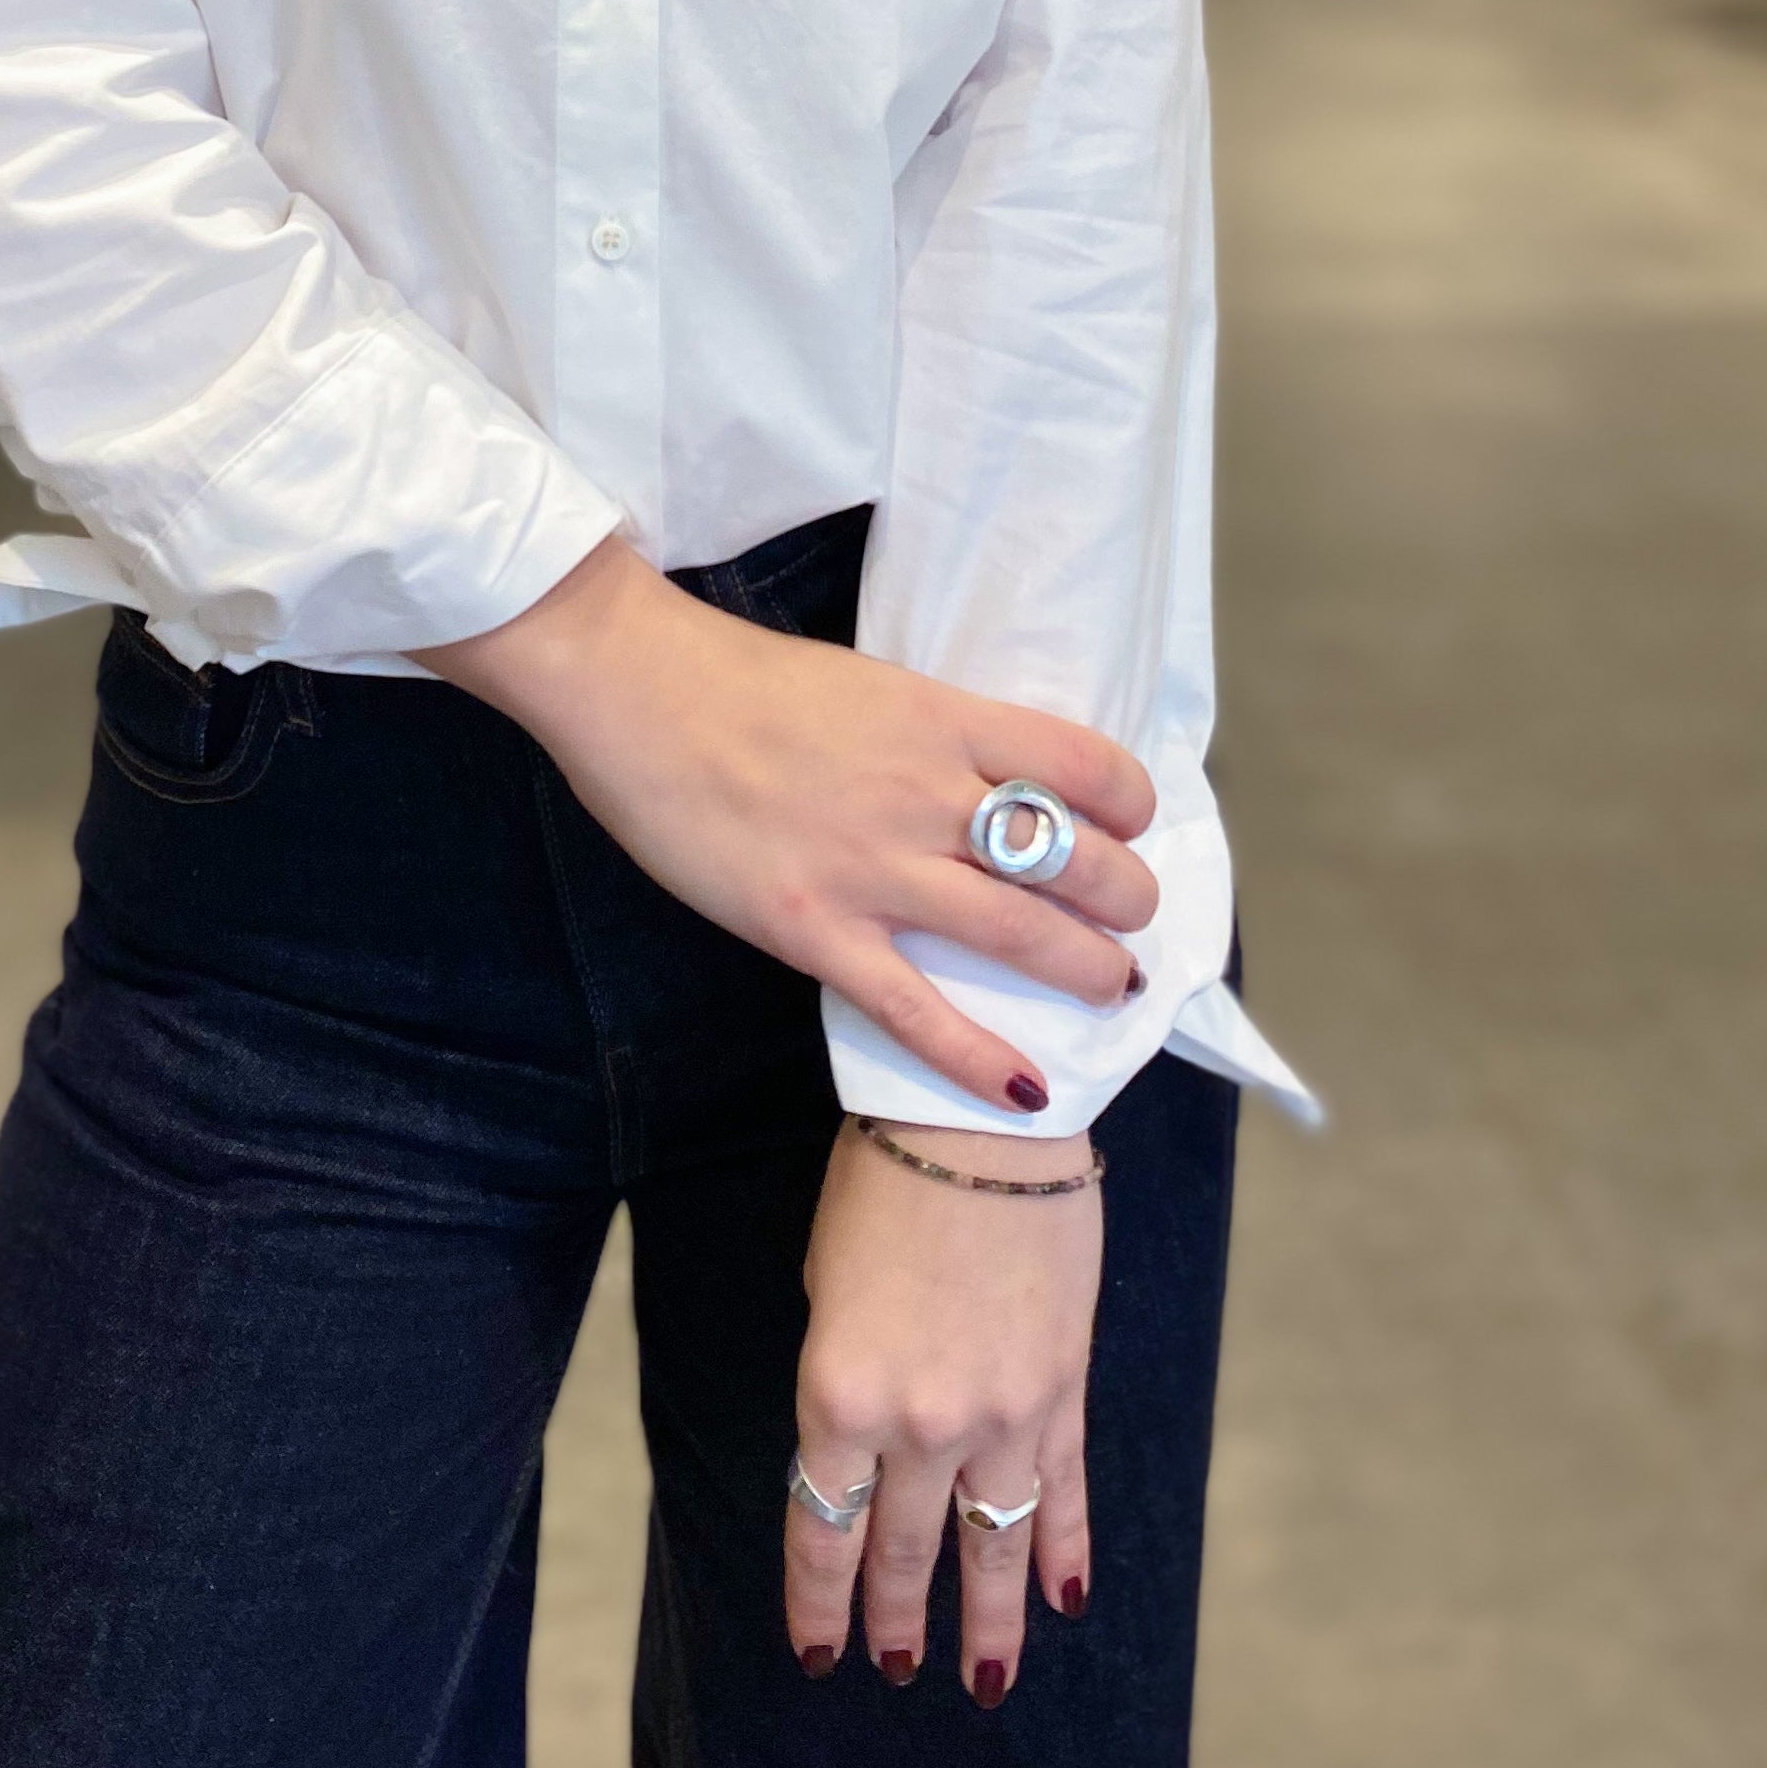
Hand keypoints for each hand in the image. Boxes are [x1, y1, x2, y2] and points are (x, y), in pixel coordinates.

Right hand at [415, 536, 1155, 1115]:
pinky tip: (1025, 1091)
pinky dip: (980, 1059)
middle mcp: (927, 792)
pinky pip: (918, 1011)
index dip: (1130, 804)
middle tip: (1130, 923)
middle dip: (1128, 901)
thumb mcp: (865, 683)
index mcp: (942, 719)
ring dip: (1087, 972)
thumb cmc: (738, 676)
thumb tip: (981, 776)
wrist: (636, 687)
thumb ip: (929, 734)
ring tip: (1110, 990)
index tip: (1130, 826)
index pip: (1084, 766)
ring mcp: (873, 868)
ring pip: (1022, 933)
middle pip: (1076, 859)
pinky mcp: (814, 929)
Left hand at [787, 1117, 1098, 1697]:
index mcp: (839, 1396)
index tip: (819, 1655)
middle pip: (904, 1552)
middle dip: (894, 1619)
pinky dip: (1064, 1555)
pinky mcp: (1061, 1395)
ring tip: (984, 1682)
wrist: (984, 1123)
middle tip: (894, 1669)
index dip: (819, 1602)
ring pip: (991, 1549)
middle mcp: (919, 1426)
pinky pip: (1062, 1497)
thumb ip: (844, 1377)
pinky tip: (1065, 1602)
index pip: (823, 1528)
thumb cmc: (885, 1184)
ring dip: (988, 1623)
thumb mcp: (827, 1284)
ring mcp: (1000, 1419)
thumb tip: (862, 1440)